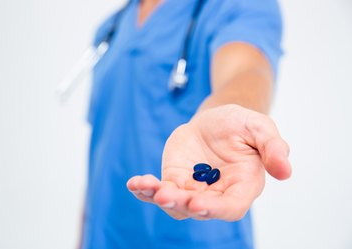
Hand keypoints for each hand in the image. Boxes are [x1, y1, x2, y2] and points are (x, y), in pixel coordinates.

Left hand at [127, 104, 290, 220]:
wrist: (215, 121)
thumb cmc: (240, 125)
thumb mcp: (259, 127)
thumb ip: (273, 146)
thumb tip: (285, 171)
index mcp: (242, 185)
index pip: (231, 206)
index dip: (216, 208)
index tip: (199, 203)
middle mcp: (216, 193)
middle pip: (199, 209)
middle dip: (182, 204)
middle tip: (167, 195)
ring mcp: (193, 189)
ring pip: (175, 204)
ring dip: (159, 198)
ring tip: (145, 185)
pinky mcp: (174, 180)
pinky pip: (158, 191)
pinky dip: (145, 189)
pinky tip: (135, 183)